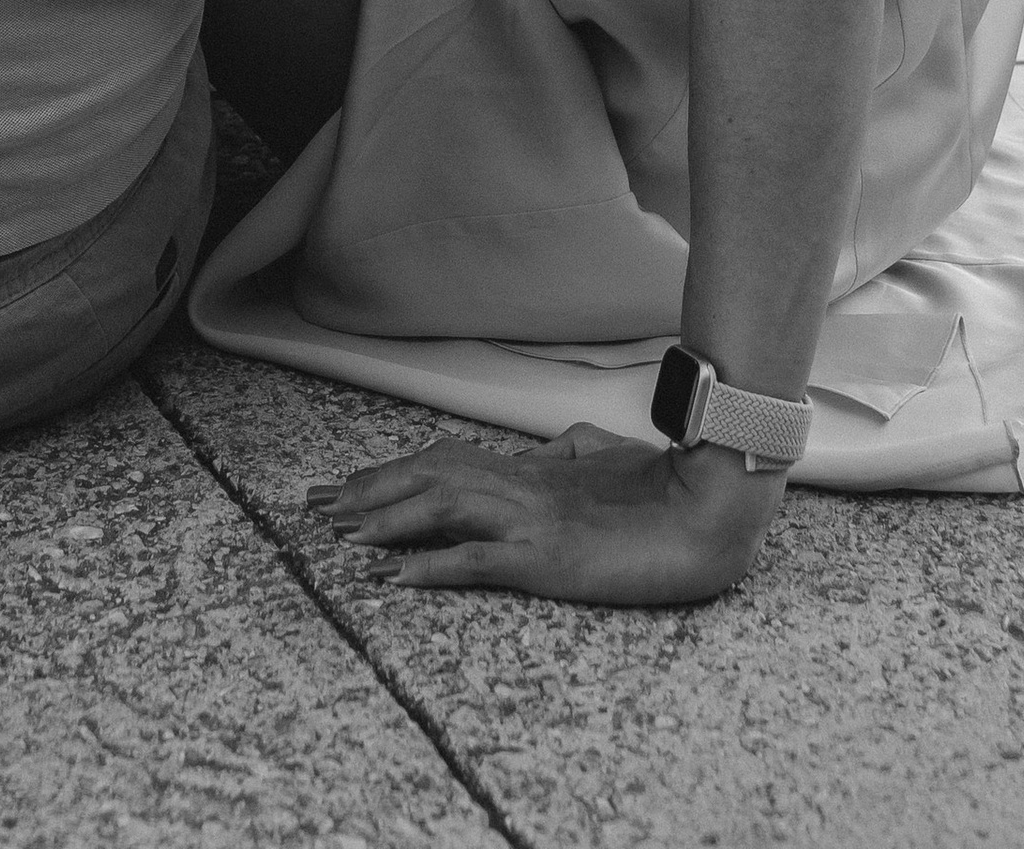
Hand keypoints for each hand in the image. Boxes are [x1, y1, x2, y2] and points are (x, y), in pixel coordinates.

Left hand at [306, 423, 778, 608]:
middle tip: (312, 507)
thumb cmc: (667, 490)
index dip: (390, 473)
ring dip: (385, 520)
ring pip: (442, 506)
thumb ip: (575, 454)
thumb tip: (553, 447)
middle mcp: (524, 486)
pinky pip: (478, 559)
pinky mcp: (548, 556)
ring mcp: (533, 519)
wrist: (711, 511)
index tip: (341, 488)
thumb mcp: (611, 464)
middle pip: (428, 476)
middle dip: (366, 491)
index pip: (445, 462)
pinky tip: (395, 577)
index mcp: (534, 471)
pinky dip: (431, 564)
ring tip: (338, 534)